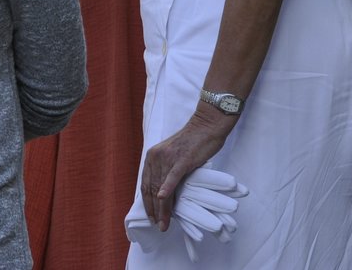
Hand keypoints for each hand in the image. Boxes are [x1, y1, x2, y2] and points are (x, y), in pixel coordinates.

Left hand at [139, 112, 231, 231]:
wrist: (206, 126)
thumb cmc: (192, 142)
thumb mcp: (172, 155)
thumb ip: (166, 170)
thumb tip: (164, 193)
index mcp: (152, 156)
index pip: (146, 184)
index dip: (147, 203)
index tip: (151, 217)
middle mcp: (156, 157)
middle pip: (152, 189)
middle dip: (154, 210)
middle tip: (158, 225)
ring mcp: (169, 158)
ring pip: (161, 188)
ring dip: (162, 209)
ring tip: (164, 223)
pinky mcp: (182, 160)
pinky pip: (172, 178)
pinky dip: (167, 190)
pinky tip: (164, 201)